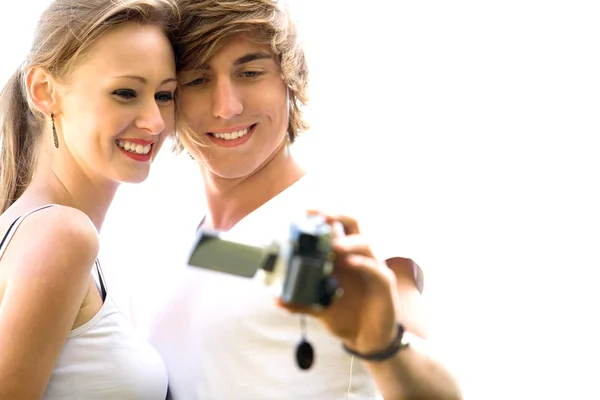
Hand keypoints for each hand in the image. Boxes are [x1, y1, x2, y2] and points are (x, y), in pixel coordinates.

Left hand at [276, 210, 399, 354]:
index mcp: (341, 257)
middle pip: (353, 225)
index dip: (323, 217)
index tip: (307, 211)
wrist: (366, 339)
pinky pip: (377, 269)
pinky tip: (349, 264)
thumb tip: (278, 299)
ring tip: (334, 247)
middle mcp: (357, 257)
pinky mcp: (385, 283)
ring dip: (349, 242)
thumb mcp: (319, 309)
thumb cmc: (345, 317)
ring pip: (366, 244)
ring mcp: (373, 268)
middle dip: (338, 215)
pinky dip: (363, 264)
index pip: (335, 228)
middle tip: (323, 216)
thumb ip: (301, 302)